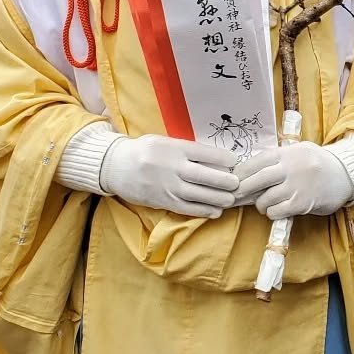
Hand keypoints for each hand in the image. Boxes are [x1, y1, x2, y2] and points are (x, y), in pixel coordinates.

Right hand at [100, 135, 239, 217]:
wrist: (115, 166)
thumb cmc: (144, 151)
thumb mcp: (164, 141)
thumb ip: (186, 149)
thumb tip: (214, 158)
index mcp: (174, 148)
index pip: (204, 153)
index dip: (222, 158)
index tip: (234, 161)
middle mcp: (172, 167)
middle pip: (205, 176)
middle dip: (225, 181)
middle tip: (237, 184)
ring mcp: (167, 186)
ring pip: (199, 195)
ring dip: (219, 199)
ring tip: (231, 199)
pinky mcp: (163, 201)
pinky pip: (187, 208)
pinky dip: (204, 211)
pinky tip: (216, 211)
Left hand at [233, 142, 353, 219]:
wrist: (345, 174)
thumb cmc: (318, 163)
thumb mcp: (299, 151)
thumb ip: (278, 158)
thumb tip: (249, 170)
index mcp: (287, 152)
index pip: (257, 161)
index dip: (242, 172)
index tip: (233, 179)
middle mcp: (291, 167)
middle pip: (257, 179)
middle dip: (243, 190)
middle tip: (236, 196)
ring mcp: (297, 185)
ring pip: (266, 198)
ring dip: (260, 205)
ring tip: (264, 205)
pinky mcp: (303, 202)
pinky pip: (278, 211)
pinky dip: (272, 212)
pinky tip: (276, 210)